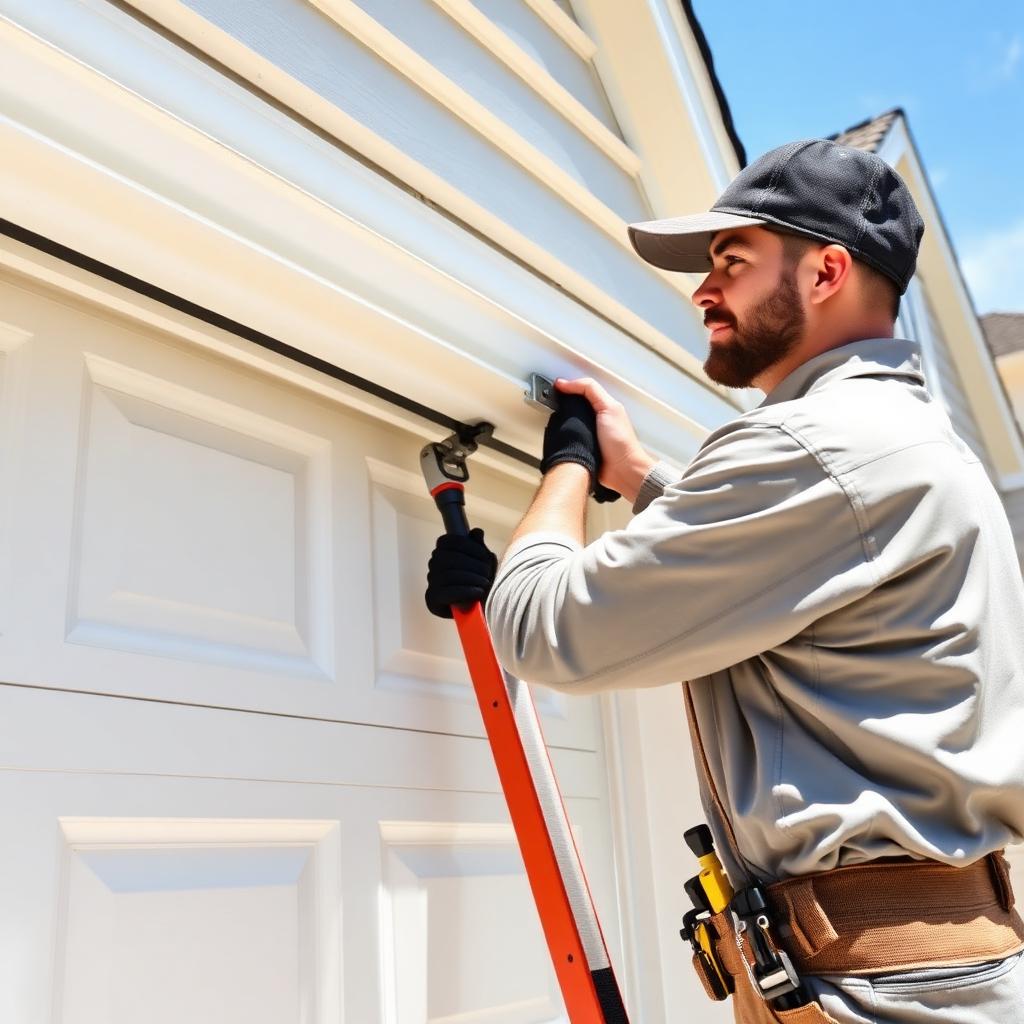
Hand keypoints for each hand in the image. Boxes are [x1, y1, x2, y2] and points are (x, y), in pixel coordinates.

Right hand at [424, 527, 497, 618]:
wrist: (483, 609)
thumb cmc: (483, 582)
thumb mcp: (485, 562)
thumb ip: (479, 547)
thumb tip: (477, 532)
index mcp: (442, 553)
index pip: (446, 542)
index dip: (466, 545)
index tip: (484, 554)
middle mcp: (433, 566)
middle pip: (447, 558)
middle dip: (472, 564)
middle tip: (488, 572)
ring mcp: (431, 583)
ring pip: (448, 575)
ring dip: (471, 578)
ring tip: (485, 583)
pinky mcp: (432, 600)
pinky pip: (446, 592)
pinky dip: (465, 591)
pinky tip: (478, 592)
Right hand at [554, 378, 655, 502]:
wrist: (622, 470)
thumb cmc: (620, 442)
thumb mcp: (608, 408)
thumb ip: (591, 391)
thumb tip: (568, 383)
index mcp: (604, 407)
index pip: (583, 390)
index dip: (569, 386)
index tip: (556, 387)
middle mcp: (596, 419)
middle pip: (575, 404)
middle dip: (562, 402)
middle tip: (551, 398)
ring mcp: (589, 434)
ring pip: (570, 421)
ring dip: (561, 420)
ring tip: (551, 415)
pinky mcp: (583, 447)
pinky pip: (569, 437)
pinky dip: (562, 435)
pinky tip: (557, 434)